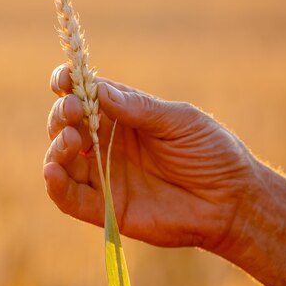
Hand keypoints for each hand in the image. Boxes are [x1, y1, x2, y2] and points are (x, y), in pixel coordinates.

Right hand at [43, 64, 259, 248]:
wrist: (232, 202)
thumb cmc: (210, 152)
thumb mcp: (179, 121)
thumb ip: (139, 109)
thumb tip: (98, 89)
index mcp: (123, 115)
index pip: (85, 95)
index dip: (69, 83)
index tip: (65, 78)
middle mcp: (107, 142)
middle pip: (66, 123)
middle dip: (62, 113)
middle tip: (74, 110)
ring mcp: (104, 175)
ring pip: (61, 158)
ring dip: (56, 146)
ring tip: (71, 139)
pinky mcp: (105, 208)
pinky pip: (70, 198)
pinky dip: (55, 185)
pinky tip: (52, 171)